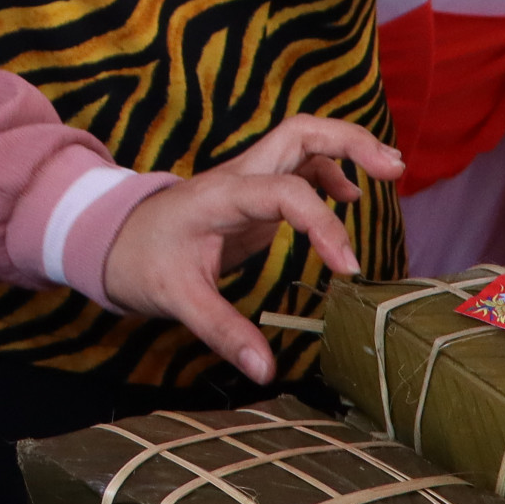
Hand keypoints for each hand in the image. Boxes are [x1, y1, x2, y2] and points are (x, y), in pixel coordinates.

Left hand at [95, 116, 403, 383]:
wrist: (109, 240)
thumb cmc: (139, 262)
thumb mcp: (176, 299)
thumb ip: (221, 331)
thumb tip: (264, 371)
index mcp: (220, 195)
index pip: (286, 192)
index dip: (324, 226)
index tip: (348, 270)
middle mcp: (237, 177)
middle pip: (299, 132)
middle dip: (349, 140)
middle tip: (395, 167)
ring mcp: (246, 180)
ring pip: (301, 142)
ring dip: (346, 148)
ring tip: (391, 172)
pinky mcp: (252, 194)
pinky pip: (298, 169)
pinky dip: (330, 172)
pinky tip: (349, 197)